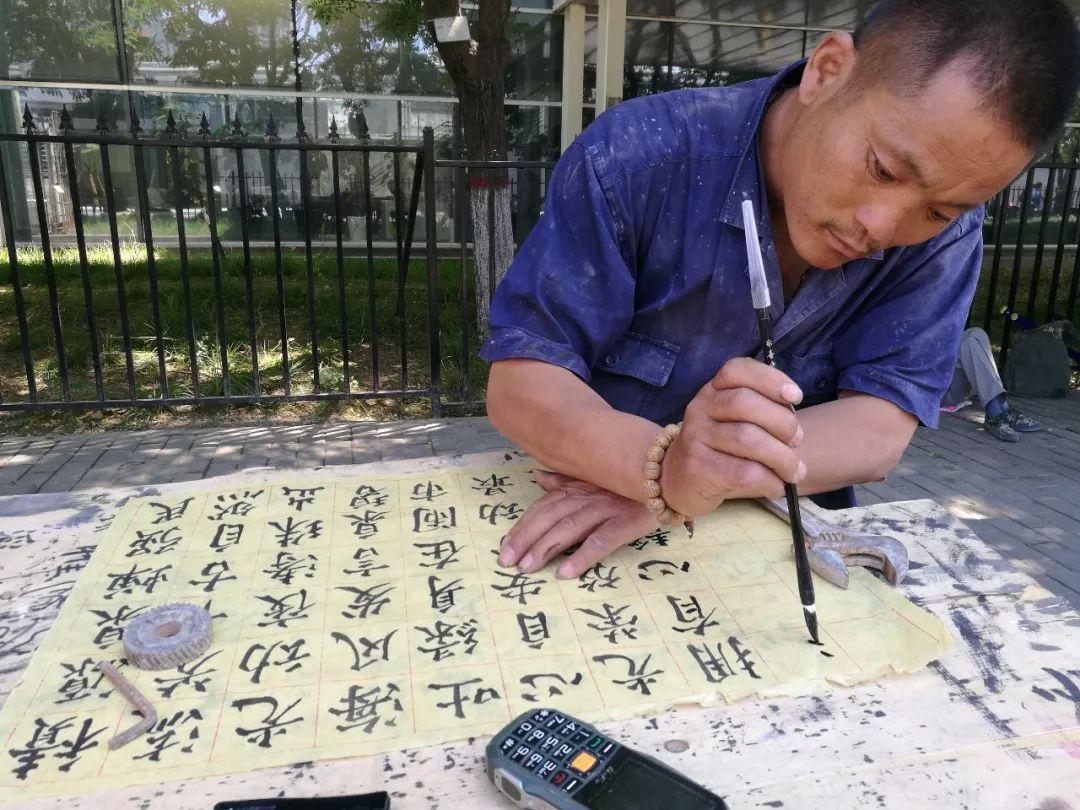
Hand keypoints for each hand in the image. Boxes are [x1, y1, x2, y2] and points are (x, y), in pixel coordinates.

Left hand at [497, 470, 657, 579]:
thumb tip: (538, 476)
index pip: (543, 507)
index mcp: (579, 487)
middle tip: (507, 562)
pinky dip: (583, 556)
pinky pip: (601, 541)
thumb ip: (566, 480)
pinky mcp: (628, 522)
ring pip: (570, 528)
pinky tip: (566, 572)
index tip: (504, 547)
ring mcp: (608, 508)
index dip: (523, 527)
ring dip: (546, 548)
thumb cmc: (629, 484)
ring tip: (528, 568)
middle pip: (550, 517)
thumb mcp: (596, 478)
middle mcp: (589, 496)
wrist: (671, 477)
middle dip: (526, 539)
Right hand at [661, 356, 805, 515]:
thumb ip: (761, 414)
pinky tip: (776, 487)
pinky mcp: (698, 469)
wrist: (677, 481)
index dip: (771, 379)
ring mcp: (695, 438)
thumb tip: (796, 430)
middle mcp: (700, 409)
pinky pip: (745, 472)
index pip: (737, 370)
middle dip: (783, 423)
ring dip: (782, 458)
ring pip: (748, 439)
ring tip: (793, 472)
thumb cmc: (719, 450)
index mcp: (712, 391)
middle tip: (797, 442)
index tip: (795, 397)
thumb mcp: (733, 422)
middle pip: (745, 403)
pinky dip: (770, 482)